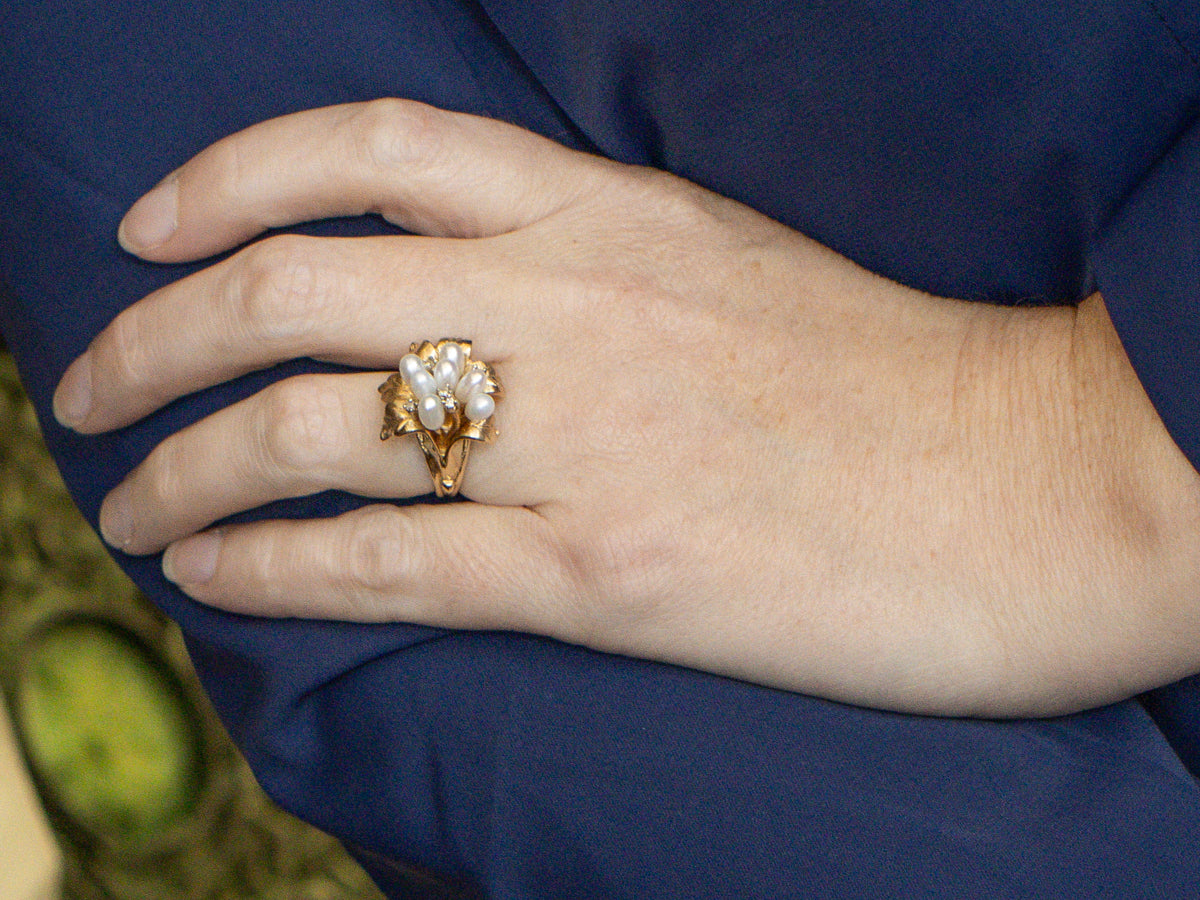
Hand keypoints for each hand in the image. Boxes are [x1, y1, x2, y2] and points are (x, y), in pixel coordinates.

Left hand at [54, 100, 1199, 715]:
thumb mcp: (724, 265)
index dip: (226, 179)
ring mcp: (585, 439)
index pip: (370, 150)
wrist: (1035, 481)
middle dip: (149, 340)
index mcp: (610, 214)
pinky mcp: (608, 575)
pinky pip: (385, 565)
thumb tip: (460, 297)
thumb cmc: (892, 378)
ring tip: (129, 510)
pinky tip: (215, 578)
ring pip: (307, 437)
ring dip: (182, 473)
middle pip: (289, 291)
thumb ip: (588, 264)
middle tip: (89, 395)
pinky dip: (270, 570)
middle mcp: (576, 305)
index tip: (150, 231)